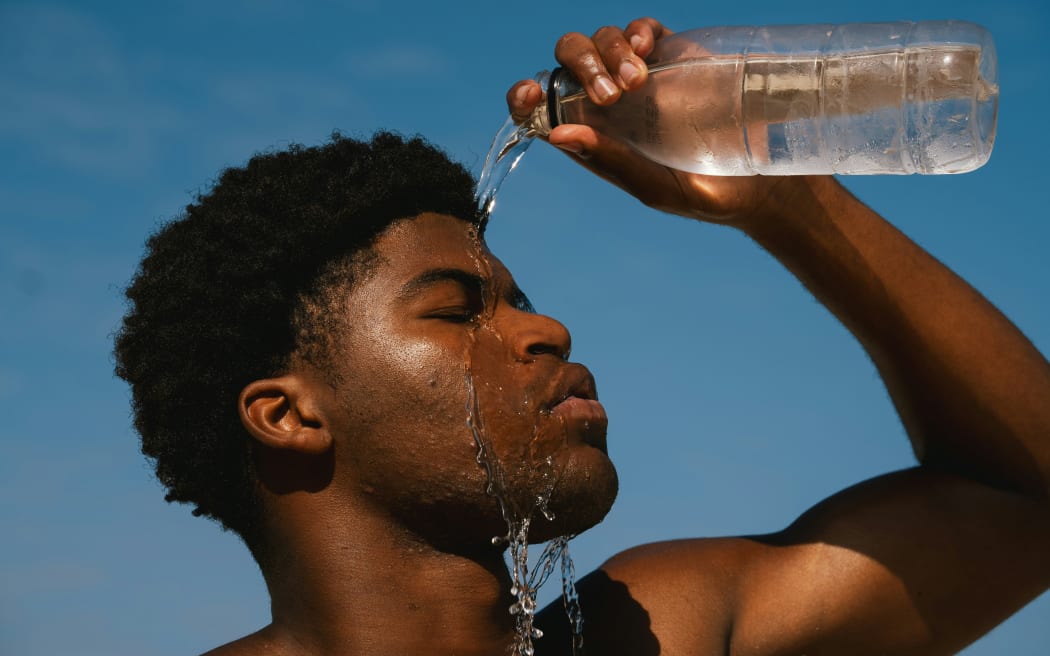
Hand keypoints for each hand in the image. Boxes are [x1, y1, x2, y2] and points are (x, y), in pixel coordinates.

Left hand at [506, 18, 815, 226]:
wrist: (763, 179)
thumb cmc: (705, 194)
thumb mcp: (654, 186)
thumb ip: (610, 160)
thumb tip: (557, 132)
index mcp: (593, 135)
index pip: (543, 108)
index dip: (525, 96)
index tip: (528, 92)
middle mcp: (609, 103)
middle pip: (568, 60)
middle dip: (579, 64)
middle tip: (610, 94)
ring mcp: (640, 76)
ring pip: (600, 39)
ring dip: (607, 51)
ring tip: (637, 80)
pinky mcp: (673, 56)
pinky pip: (641, 29)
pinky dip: (636, 30)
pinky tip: (645, 47)